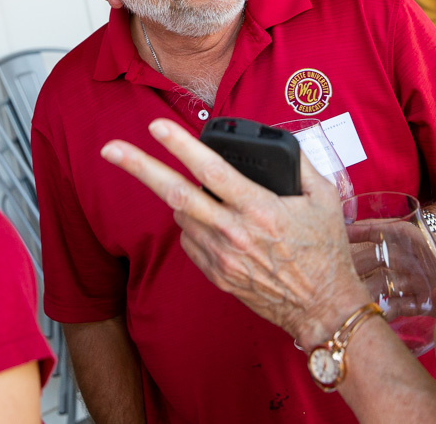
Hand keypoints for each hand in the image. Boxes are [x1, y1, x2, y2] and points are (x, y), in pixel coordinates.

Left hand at [101, 119, 369, 348]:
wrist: (323, 308)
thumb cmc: (326, 253)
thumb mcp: (325, 200)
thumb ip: (301, 166)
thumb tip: (275, 144)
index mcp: (260, 210)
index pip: (211, 170)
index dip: (181, 145)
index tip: (155, 126)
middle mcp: (234, 233)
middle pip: (176, 194)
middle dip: (140, 168)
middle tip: (110, 149)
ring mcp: (222, 258)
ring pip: (181, 217)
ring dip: (180, 198)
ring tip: (205, 195)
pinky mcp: (217, 276)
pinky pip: (191, 242)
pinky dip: (194, 225)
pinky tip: (214, 223)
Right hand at [348, 220, 435, 317]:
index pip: (401, 233)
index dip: (374, 229)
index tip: (349, 229)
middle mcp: (426, 264)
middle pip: (388, 256)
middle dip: (364, 259)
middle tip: (337, 264)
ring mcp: (424, 282)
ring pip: (390, 280)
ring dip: (371, 285)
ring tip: (347, 292)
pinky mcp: (426, 302)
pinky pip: (400, 301)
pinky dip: (387, 306)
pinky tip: (373, 313)